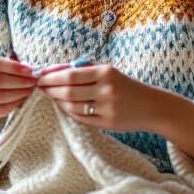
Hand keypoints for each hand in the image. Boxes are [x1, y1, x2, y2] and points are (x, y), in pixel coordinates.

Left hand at [35, 62, 159, 132]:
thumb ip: (86, 71)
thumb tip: (54, 71)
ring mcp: (107, 108)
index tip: (40, 77)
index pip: (70, 75)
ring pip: (72, 106)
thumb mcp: (110, 73)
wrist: (153, 107)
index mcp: (106, 72)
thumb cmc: (127, 87)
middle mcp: (106, 90)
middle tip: (41, 88)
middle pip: (68, 92)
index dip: (51, 77)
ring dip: (58, 102)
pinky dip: (70, 112)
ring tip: (53, 97)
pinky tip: (66, 107)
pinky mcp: (108, 123)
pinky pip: (81, 118)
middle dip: (50, 90)